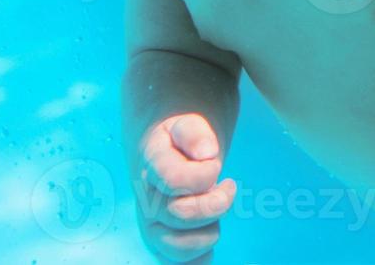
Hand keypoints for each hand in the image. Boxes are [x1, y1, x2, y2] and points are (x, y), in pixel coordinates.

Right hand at [134, 113, 236, 262]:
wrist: (168, 152)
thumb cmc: (182, 141)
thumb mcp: (187, 125)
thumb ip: (195, 133)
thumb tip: (208, 152)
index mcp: (151, 166)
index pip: (175, 180)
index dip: (204, 174)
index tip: (217, 165)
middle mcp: (147, 200)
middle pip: (180, 215)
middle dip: (215, 202)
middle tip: (227, 187)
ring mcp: (153, 226)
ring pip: (179, 247)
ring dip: (209, 231)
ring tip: (216, 210)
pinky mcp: (164, 245)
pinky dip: (200, 260)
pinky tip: (210, 239)